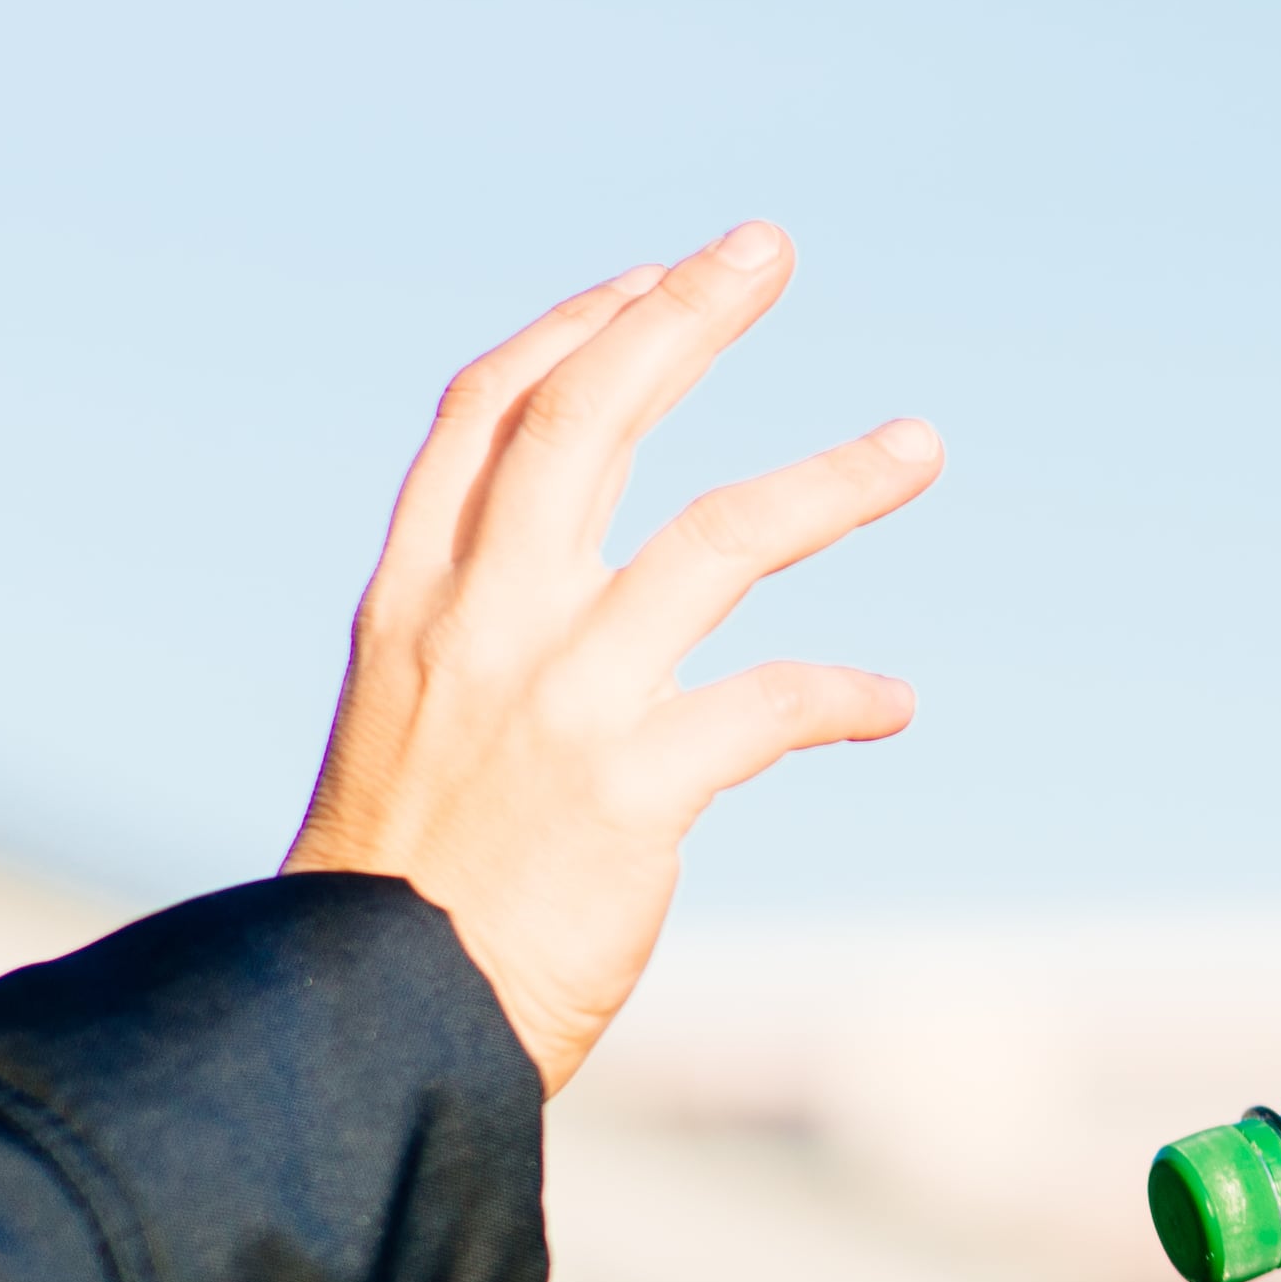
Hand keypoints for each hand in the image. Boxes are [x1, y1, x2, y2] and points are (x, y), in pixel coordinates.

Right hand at [284, 224, 932, 1093]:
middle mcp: (481, 623)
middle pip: (589, 418)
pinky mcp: (630, 788)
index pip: (487, 415)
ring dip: (834, 480)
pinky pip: (771, 706)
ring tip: (920, 444)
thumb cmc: (397, 903)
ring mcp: (557, 698)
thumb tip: (556, 599)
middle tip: (766, 250)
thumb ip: (474, 651)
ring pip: (718, 535)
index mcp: (414, 601)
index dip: (576, 331)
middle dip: (682, 319)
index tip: (652, 281)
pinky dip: (845, 695)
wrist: (361, 1032)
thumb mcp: (407, 735)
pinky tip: (893, 703)